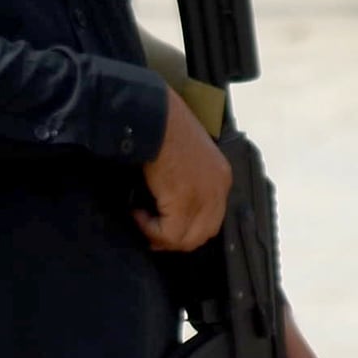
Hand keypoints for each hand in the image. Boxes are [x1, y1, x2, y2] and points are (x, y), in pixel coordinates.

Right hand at [134, 91, 232, 252]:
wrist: (155, 117)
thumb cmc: (164, 127)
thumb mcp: (186, 155)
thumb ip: (187, 178)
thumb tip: (167, 202)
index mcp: (220, 176)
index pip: (211, 218)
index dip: (187, 228)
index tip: (163, 224)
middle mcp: (218, 189)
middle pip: (202, 234)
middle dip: (176, 239)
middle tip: (151, 232)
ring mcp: (204, 197)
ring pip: (186, 239)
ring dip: (160, 236)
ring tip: (141, 220)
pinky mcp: (185, 202)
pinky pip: (168, 234)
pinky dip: (149, 229)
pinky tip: (136, 213)